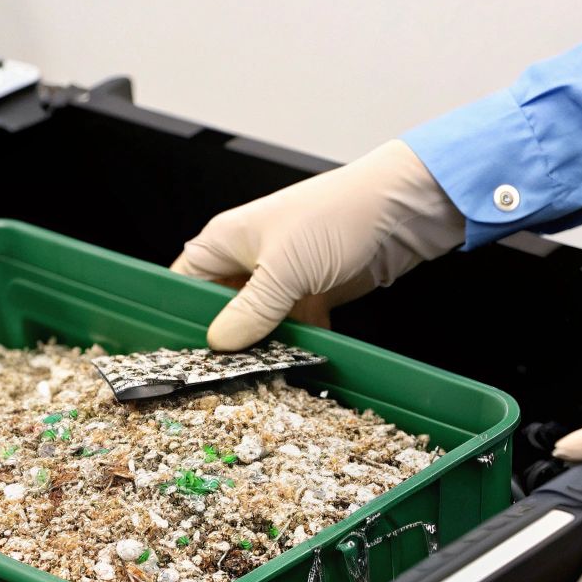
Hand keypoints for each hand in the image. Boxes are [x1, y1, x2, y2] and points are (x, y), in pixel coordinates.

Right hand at [170, 140, 464, 349]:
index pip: (182, 284)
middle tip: (227, 372)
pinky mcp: (310, 292)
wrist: (401, 209)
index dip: (180, 318)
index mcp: (225, 241)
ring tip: (264, 371)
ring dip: (264, 344)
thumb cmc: (337, 216)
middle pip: (219, 308)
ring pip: (257, 322)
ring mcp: (280, 277)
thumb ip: (250, 310)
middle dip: (226, 340)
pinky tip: (300, 358)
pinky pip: (291, 326)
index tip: (185, 355)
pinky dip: (295, 342)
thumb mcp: (284, 268)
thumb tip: (220, 343)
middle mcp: (247, 259)